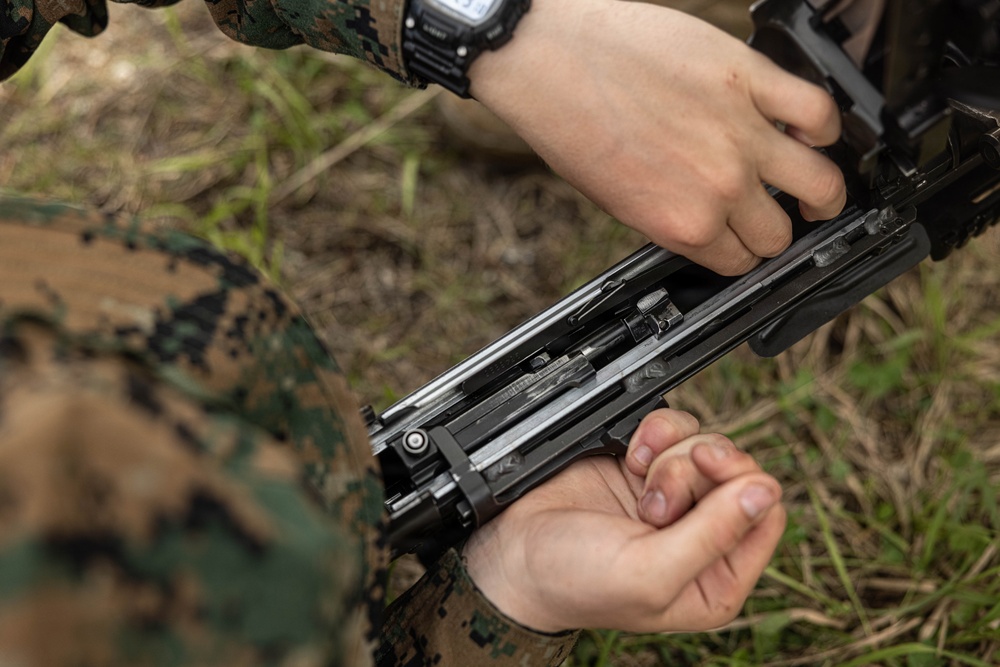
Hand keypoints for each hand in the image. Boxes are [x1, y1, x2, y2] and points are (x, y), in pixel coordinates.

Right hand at [463, 408, 785, 632]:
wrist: (513, 552)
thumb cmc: (574, 580)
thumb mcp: (650, 570)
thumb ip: (713, 534)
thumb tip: (766, 490)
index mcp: (715, 578)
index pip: (765, 513)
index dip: (740, 483)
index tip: (704, 470)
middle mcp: (701, 536)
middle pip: (736, 472)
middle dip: (694, 471)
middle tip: (653, 496)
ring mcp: (674, 497)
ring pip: (705, 445)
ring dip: (669, 454)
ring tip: (635, 480)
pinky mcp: (644, 466)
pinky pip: (673, 429)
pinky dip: (653, 432)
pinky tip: (628, 456)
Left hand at [469, 0, 846, 275]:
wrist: (552, 60)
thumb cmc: (569, 124)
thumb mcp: (615, 200)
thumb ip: (669, 217)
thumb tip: (702, 225)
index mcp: (681, 224)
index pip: (739, 262)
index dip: (744, 255)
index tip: (746, 242)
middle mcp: (717, 187)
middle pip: (779, 234)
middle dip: (777, 230)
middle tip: (779, 216)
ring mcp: (741, 133)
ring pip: (819, 182)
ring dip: (822, 193)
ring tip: (817, 188)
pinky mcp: (750, 78)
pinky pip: (817, 111)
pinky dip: (824, 125)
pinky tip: (811, 129)